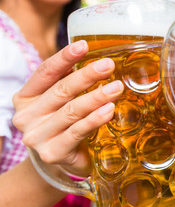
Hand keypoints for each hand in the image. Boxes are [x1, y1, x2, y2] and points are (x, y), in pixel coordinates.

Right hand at [12, 40, 123, 176]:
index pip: (45, 72)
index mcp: (26, 97)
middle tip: (108, 65)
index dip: (64, 58)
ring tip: (117, 87)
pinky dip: (94, 119)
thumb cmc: (63, 123)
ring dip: (96, 97)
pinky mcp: (52, 153)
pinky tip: (109, 110)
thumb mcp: (61, 100)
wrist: (60, 160)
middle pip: (60, 90)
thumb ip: (70, 81)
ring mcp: (37, 136)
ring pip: (71, 111)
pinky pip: (77, 132)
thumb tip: (99, 58)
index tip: (84, 45)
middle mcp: (26, 116)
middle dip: (87, 76)